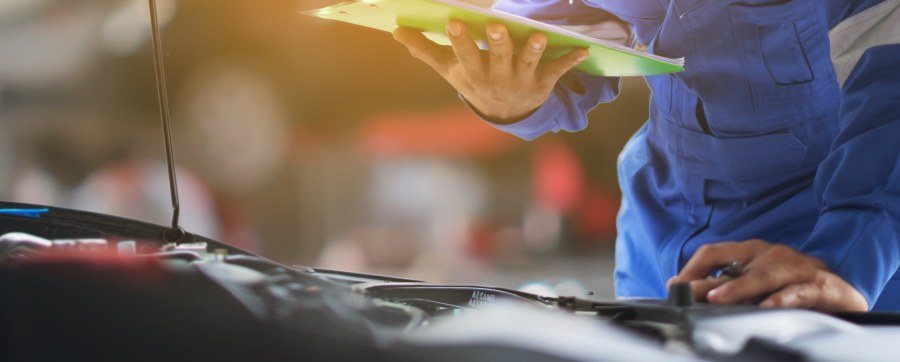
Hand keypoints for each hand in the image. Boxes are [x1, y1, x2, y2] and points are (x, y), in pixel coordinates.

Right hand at [393, 21, 588, 122]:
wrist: (504, 115)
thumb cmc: (474, 81)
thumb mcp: (449, 69)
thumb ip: (425, 50)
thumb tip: (396, 31)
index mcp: (474, 73)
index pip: (465, 55)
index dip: (461, 41)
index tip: (455, 22)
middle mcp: (498, 77)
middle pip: (498, 58)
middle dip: (499, 43)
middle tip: (498, 26)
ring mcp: (522, 80)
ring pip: (529, 63)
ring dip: (534, 50)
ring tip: (538, 36)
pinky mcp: (543, 82)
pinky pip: (558, 70)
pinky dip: (570, 60)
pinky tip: (582, 49)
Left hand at [667, 239, 867, 311]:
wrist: (842, 293)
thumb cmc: (792, 286)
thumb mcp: (756, 284)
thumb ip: (728, 287)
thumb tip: (692, 296)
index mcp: (752, 252)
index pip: (714, 253)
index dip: (693, 268)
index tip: (675, 285)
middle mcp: (771, 254)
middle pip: (734, 266)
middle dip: (708, 282)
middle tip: (688, 293)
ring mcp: (795, 267)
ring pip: (763, 275)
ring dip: (738, 287)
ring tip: (718, 298)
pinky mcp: (818, 285)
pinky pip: (796, 292)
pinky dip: (780, 299)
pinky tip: (766, 308)